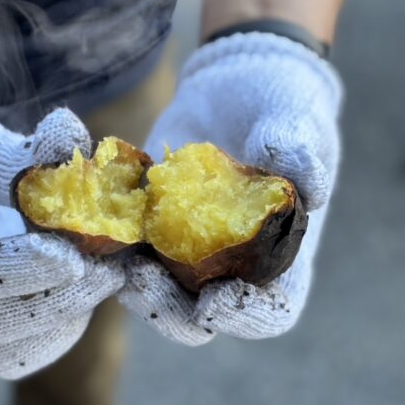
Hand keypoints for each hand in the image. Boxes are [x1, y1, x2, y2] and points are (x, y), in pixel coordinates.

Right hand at [0, 67, 124, 376]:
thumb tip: (82, 152)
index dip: (22, 271)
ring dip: (66, 315)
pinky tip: (84, 280)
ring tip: (103, 271)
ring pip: (10, 351)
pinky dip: (60, 321)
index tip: (74, 254)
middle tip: (110, 268)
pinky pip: (20, 347)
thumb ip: (16, 157)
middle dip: (59, 299)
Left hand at [119, 33, 342, 343]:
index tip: (218, 299)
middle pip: (202, 316)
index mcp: (280, 257)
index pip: (271, 310)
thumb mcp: (299, 120)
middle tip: (146, 281)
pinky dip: (112, 249)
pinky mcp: (150, 229)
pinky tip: (96, 227)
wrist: (234, 87)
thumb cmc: (282, 107)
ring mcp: (187, 252)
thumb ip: (303, 151)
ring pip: (157, 293)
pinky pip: (129, 253)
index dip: (247, 316)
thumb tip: (308, 190)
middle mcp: (231, 266)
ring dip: (135, 287)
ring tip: (122, 259)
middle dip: (171, 311)